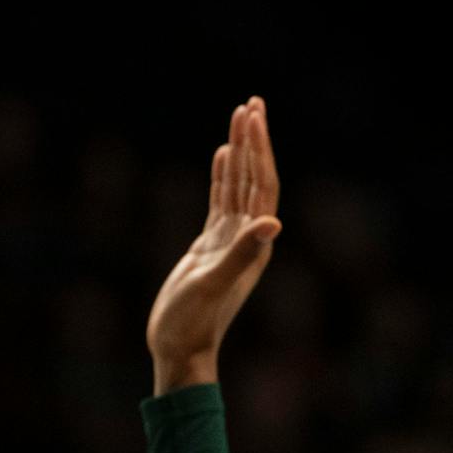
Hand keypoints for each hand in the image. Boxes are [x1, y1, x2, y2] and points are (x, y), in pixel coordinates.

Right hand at [146, 96, 282, 393]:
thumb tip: (273, 222)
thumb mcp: (215, 284)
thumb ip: (242, 253)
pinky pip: (220, 202)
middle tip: (251, 103)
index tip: (253, 115)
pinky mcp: (209, 248)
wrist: (179, 349)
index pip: (261, 184)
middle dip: (253, 140)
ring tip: (240, 117)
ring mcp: (228, 241)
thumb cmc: (194, 323)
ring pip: (238, 186)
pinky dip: (222, 176)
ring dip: (240, 152)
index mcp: (254, 243)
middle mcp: (247, 238)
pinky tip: (221, 156)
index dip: (259, 149)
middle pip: (254, 178)